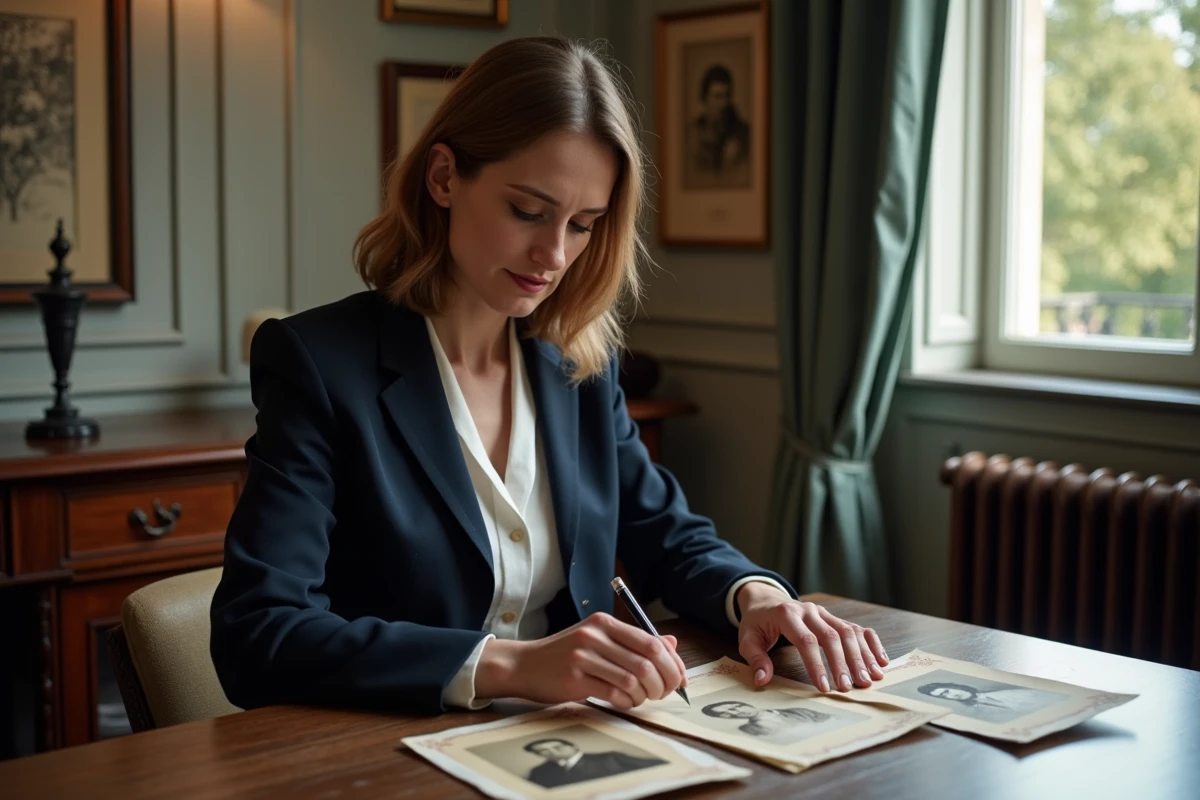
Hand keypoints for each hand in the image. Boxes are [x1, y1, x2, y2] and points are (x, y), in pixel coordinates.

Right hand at [475, 613, 686, 709]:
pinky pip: (614, 693)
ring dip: (644, 696)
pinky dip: (626, 702)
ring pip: (633, 679)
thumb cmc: (565, 655)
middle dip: (663, 683)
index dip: (673, 663)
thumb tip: (672, 644)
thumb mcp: (600, 640)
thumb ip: (634, 641)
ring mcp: (584, 656)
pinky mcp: (575, 678)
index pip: (652, 642)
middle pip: (647, 661)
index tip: (679, 680)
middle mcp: (596, 635)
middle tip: (663, 694)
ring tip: (640, 699)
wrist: (524, 665)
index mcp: (605, 622)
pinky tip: (624, 703)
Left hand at [735, 583, 888, 692]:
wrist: (766, 601)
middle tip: (851, 687)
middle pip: (832, 636)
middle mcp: (810, 611)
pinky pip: (858, 629)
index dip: (817, 664)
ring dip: (862, 656)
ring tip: (871, 679)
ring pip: (849, 632)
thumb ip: (755, 659)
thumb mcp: (748, 639)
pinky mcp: (834, 618)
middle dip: (844, 663)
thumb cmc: (757, 623)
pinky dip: (871, 644)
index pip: (806, 641)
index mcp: (787, 615)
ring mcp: (825, 613)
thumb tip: (762, 680)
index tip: (825, 687)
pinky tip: (881, 662)